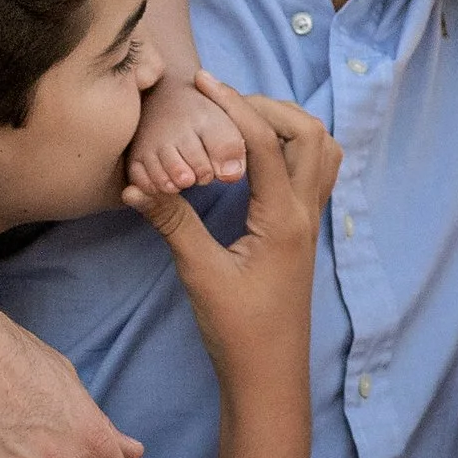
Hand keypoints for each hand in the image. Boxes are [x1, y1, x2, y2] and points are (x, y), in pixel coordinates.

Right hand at [124, 78, 337, 374]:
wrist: (269, 377)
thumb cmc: (238, 331)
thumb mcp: (199, 274)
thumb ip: (172, 223)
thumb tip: (135, 183)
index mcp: (284, 220)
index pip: (265, 142)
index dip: (232, 105)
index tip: (203, 81)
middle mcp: (307, 214)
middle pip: (310, 134)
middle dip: (268, 107)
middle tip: (223, 102)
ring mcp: (311, 223)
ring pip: (321, 152)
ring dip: (288, 126)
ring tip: (240, 121)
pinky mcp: (303, 234)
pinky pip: (314, 174)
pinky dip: (292, 149)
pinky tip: (254, 158)